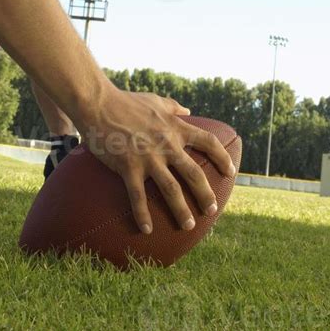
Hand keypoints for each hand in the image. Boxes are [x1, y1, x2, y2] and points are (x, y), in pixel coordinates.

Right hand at [77, 89, 235, 233]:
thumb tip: (188, 110)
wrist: (99, 104)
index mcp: (175, 128)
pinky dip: (143, 215)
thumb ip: (173, 107)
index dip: (223, 158)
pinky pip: (138, 196)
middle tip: (212, 210)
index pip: (208, 142)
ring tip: (188, 226)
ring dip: (181, 210)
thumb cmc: (126, 101)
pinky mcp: (128, 167)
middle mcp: (166, 144)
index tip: (230, 172)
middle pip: (194, 173)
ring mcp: (148, 157)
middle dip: (206, 194)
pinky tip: (147, 229)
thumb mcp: (155, 100)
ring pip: (171, 189)